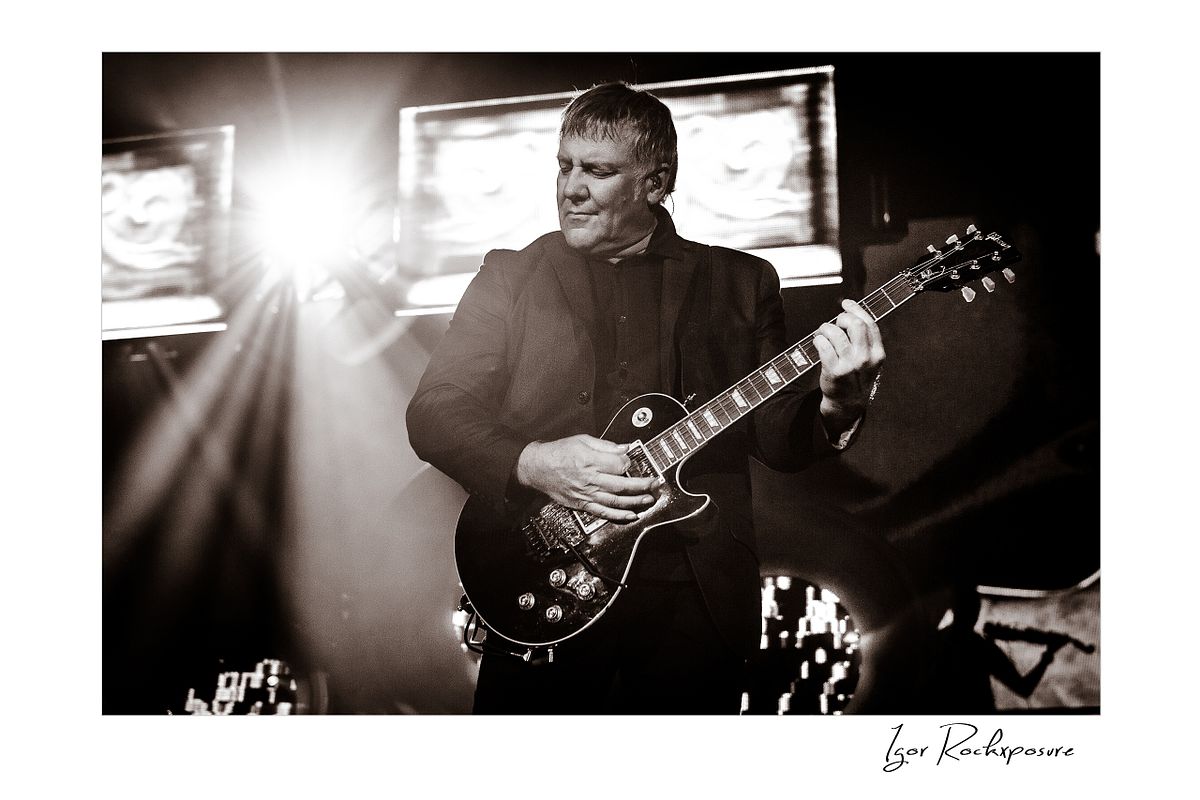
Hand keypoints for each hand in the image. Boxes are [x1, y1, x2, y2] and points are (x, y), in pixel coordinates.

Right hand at [515, 435, 660, 522]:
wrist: (538, 468)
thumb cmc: (559, 452)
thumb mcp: (582, 440)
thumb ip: (605, 445)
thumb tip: (625, 448)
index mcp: (590, 460)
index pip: (619, 464)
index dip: (630, 463)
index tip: (634, 461)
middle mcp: (590, 479)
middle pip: (622, 484)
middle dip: (642, 485)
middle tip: (654, 484)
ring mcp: (587, 494)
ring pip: (616, 500)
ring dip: (635, 501)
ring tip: (649, 500)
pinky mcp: (583, 504)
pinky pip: (603, 512)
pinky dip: (619, 515)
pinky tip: (631, 515)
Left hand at [813, 299, 885, 428]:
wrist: (847, 403)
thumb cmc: (856, 377)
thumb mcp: (869, 359)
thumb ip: (865, 339)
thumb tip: (851, 313)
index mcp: (878, 353)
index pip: (869, 324)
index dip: (856, 309)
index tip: (846, 303)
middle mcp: (865, 359)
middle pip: (854, 325)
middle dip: (841, 318)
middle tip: (834, 323)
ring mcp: (850, 365)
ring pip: (835, 333)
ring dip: (825, 328)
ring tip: (822, 333)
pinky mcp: (834, 371)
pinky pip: (823, 346)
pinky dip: (818, 340)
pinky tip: (818, 342)